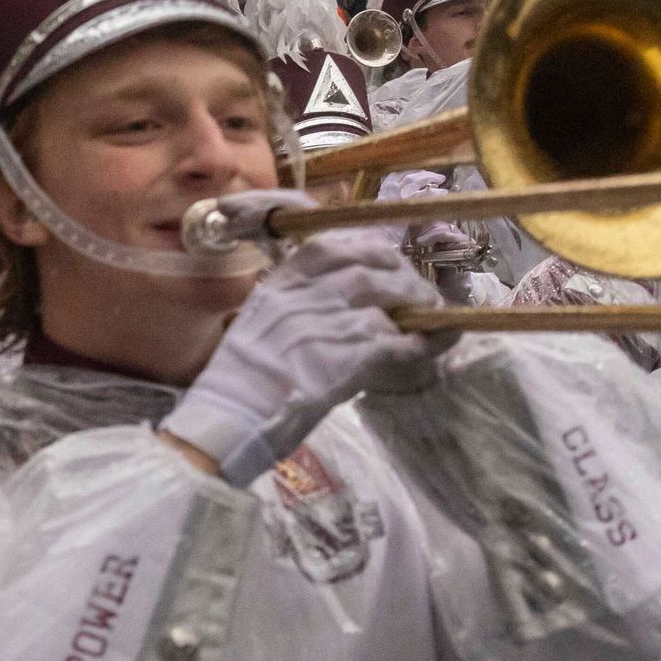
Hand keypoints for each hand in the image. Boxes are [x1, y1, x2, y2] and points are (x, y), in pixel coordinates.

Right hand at [158, 233, 442, 485]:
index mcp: (279, 284)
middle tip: (416, 290)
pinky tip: (429, 347)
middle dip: (399, 272)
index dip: (363, 247)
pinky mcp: (347, 356)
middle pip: (366, 264)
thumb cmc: (238, 382)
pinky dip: (420, 343)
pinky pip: (397, 341)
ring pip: (387, 296)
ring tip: (429, 317)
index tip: (382, 257)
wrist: (230, 416)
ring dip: (415, 305)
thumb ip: (294, 308)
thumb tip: (338, 309)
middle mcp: (304, 295)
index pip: (326, 244)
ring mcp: (327, 322)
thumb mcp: (258, 326)